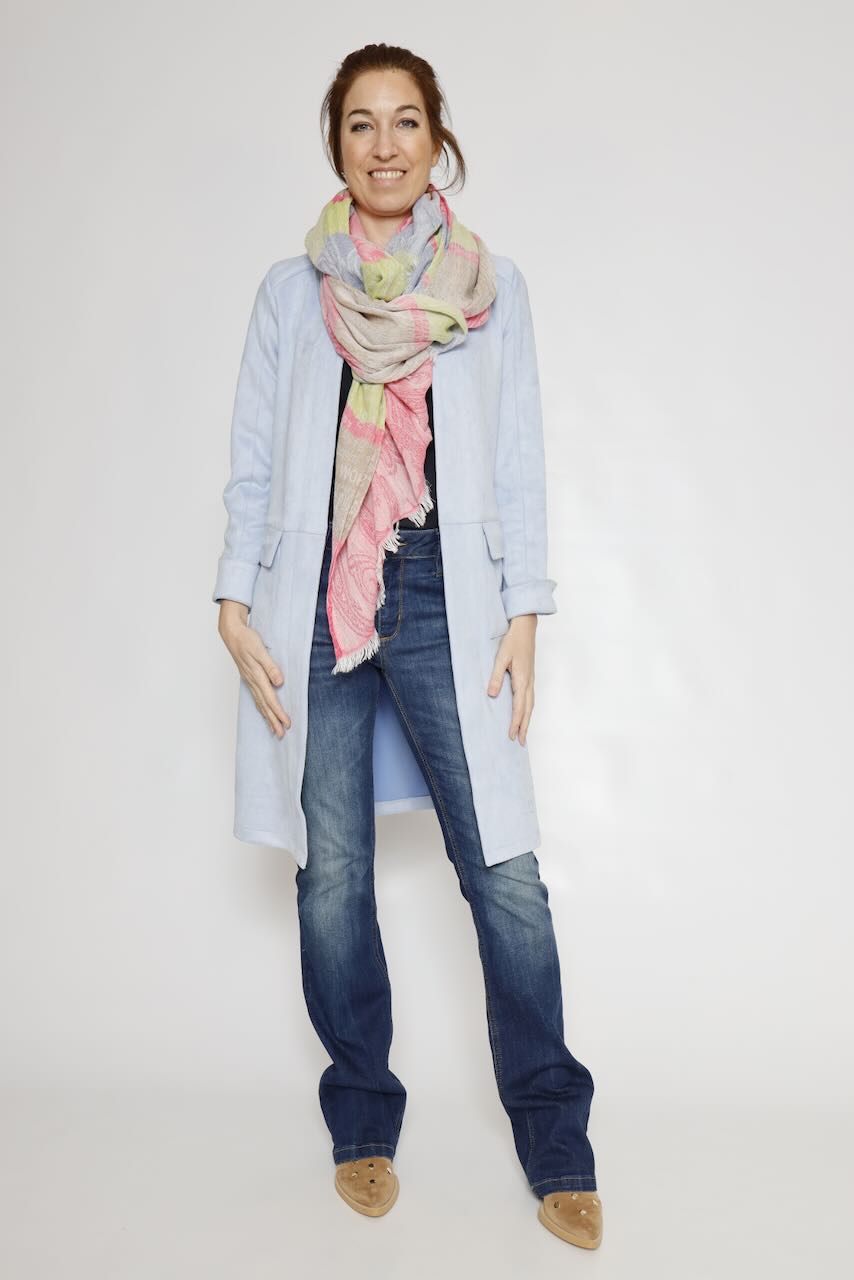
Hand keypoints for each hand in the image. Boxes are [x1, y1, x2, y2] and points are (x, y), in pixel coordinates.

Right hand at [218, 602, 290, 737]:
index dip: (278, 713)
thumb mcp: (260, 651)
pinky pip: (256, 697)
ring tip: (274, 729)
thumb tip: (279, 682)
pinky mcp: (249, 677)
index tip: (286, 724)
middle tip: (281, 734)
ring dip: (267, 717)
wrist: (232, 633)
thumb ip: (270, 667)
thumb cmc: (246, 640)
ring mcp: (249, 680)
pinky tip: (264, 711)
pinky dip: (261, 707)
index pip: (270, 699)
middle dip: (273, 721)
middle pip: (264, 705)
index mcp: (256, 676)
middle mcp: (252, 681)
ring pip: (259, 703)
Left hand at [486, 614, 535, 744]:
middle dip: (524, 727)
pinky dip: (528, 710)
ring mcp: (531, 680)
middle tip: (521, 743)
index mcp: (522, 680)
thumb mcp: (501, 658)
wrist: (525, 628)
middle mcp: (529, 682)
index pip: (519, 707)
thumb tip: (492, 695)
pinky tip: (524, 713)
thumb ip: (496, 677)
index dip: (516, 723)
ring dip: (527, 720)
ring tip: (524, 733)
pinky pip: (530, 698)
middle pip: (528, 710)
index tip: (512, 736)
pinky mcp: (529, 677)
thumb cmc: (513, 641)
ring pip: (531, 705)